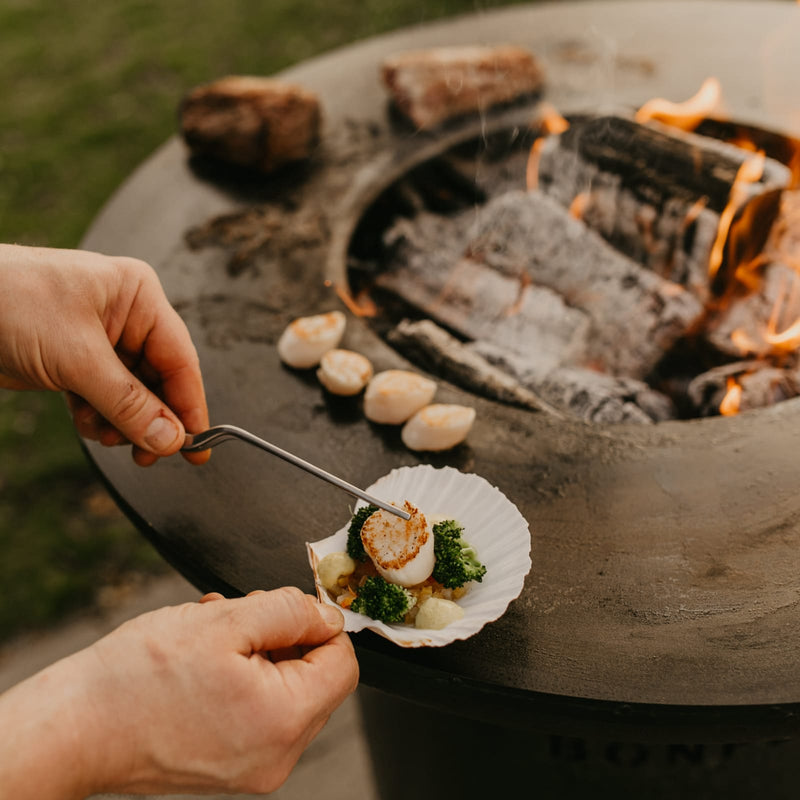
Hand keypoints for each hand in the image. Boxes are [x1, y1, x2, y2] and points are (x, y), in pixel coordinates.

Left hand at [0, 243, 208, 464]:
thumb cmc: (8, 302)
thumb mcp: (77, 358)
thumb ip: (128, 402)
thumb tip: (170, 439)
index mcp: (137, 296)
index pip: (180, 357)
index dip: (189, 404)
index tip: (196, 445)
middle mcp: (125, 315)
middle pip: (159, 379)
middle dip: (151, 418)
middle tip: (151, 455)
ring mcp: (100, 338)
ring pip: (132, 394)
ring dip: (121, 422)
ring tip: (104, 434)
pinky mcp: (76, 359)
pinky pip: (104, 397)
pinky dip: (98, 416)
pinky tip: (85, 423)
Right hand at [0, 587, 358, 797]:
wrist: (71, 730)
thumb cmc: (134, 680)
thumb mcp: (223, 621)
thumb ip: (288, 611)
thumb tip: (327, 615)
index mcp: (283, 723)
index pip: (342, 663)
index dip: (319, 625)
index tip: (286, 609)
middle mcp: (275, 757)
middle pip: (315, 678)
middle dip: (283, 638)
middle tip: (238, 619)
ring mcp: (252, 768)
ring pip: (285, 691)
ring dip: (256, 653)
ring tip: (211, 640)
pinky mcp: (229, 769)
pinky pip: (258, 713)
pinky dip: (240, 679)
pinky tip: (203, 662)